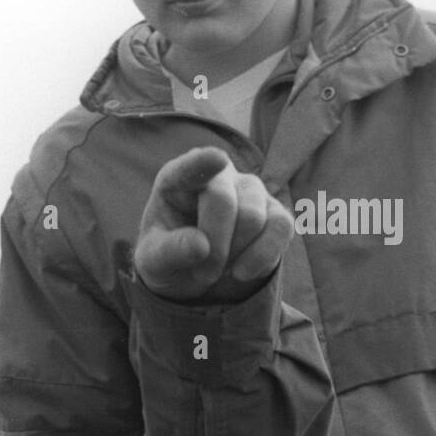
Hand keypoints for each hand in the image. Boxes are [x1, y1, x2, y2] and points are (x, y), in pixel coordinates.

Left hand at [133, 147, 293, 303]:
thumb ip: (169, 251)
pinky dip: (261, 257)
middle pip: (223, 202)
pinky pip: (281, 228)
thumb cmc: (170, 257)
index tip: (217, 160)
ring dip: (233, 256)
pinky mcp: (277, 212)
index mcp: (177, 179)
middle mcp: (217, 176)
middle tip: (201, 274)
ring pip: (252, 218)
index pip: (189, 167)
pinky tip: (242, 271)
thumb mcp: (154, 262)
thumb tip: (201, 246)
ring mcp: (251, 190)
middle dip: (213, 248)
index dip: (203, 163)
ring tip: (217, 270)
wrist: (197, 275)